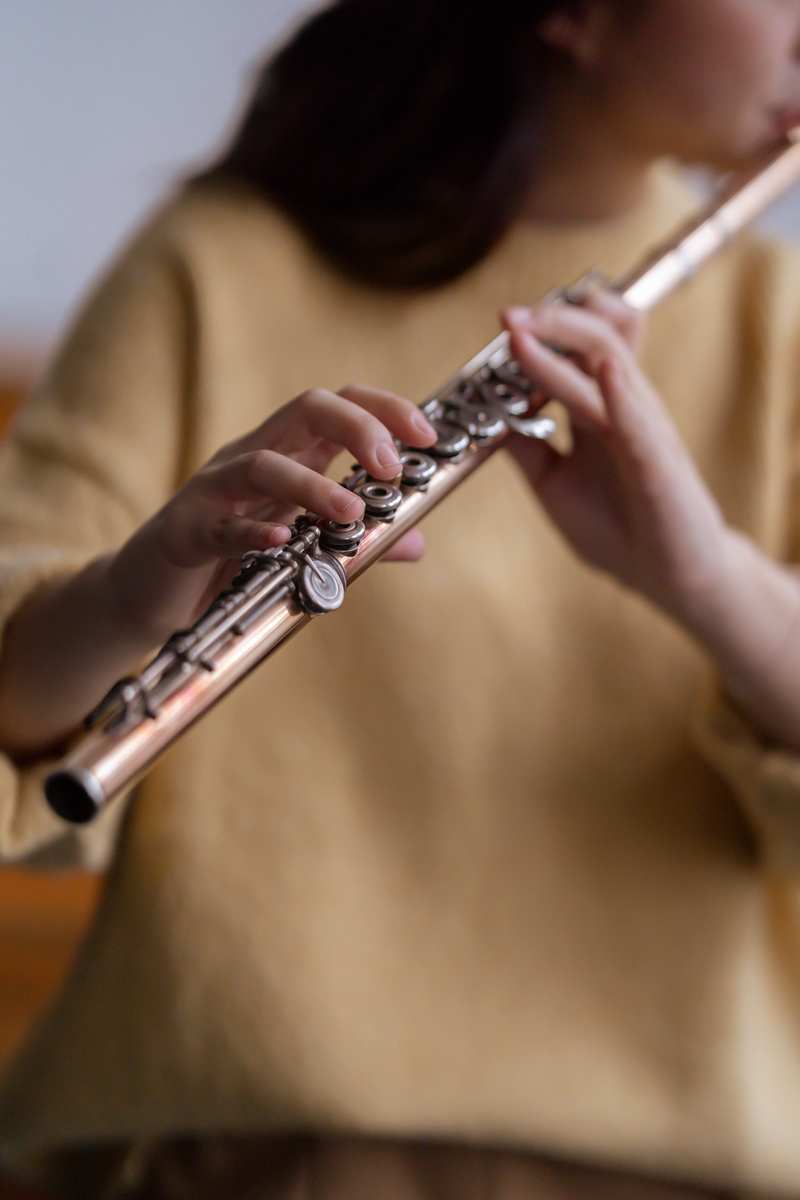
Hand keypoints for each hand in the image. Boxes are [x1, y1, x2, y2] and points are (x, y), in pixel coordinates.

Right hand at [108, 385, 436, 638]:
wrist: (151, 592)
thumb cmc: (231, 557)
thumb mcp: (301, 544)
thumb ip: (357, 540)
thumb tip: (415, 542)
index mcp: (286, 453)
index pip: (339, 405)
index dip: (385, 409)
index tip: (425, 435)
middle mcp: (251, 457)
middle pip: (306, 409)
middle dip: (358, 427)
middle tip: (391, 467)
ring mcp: (214, 490)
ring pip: (263, 463)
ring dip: (311, 485)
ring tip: (351, 512)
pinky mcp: (186, 531)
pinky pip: (220, 526)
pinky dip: (252, 532)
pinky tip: (282, 542)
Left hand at [502, 291, 730, 628]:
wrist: (667, 576)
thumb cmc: (616, 527)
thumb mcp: (554, 483)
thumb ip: (526, 448)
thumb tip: (487, 418)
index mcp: (599, 408)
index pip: (577, 345)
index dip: (545, 325)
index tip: (505, 319)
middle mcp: (623, 406)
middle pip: (595, 338)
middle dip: (551, 320)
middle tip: (508, 315)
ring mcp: (643, 428)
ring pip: (612, 363)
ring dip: (569, 341)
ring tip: (526, 330)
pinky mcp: (658, 462)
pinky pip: (639, 420)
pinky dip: (620, 393)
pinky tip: (605, 371)